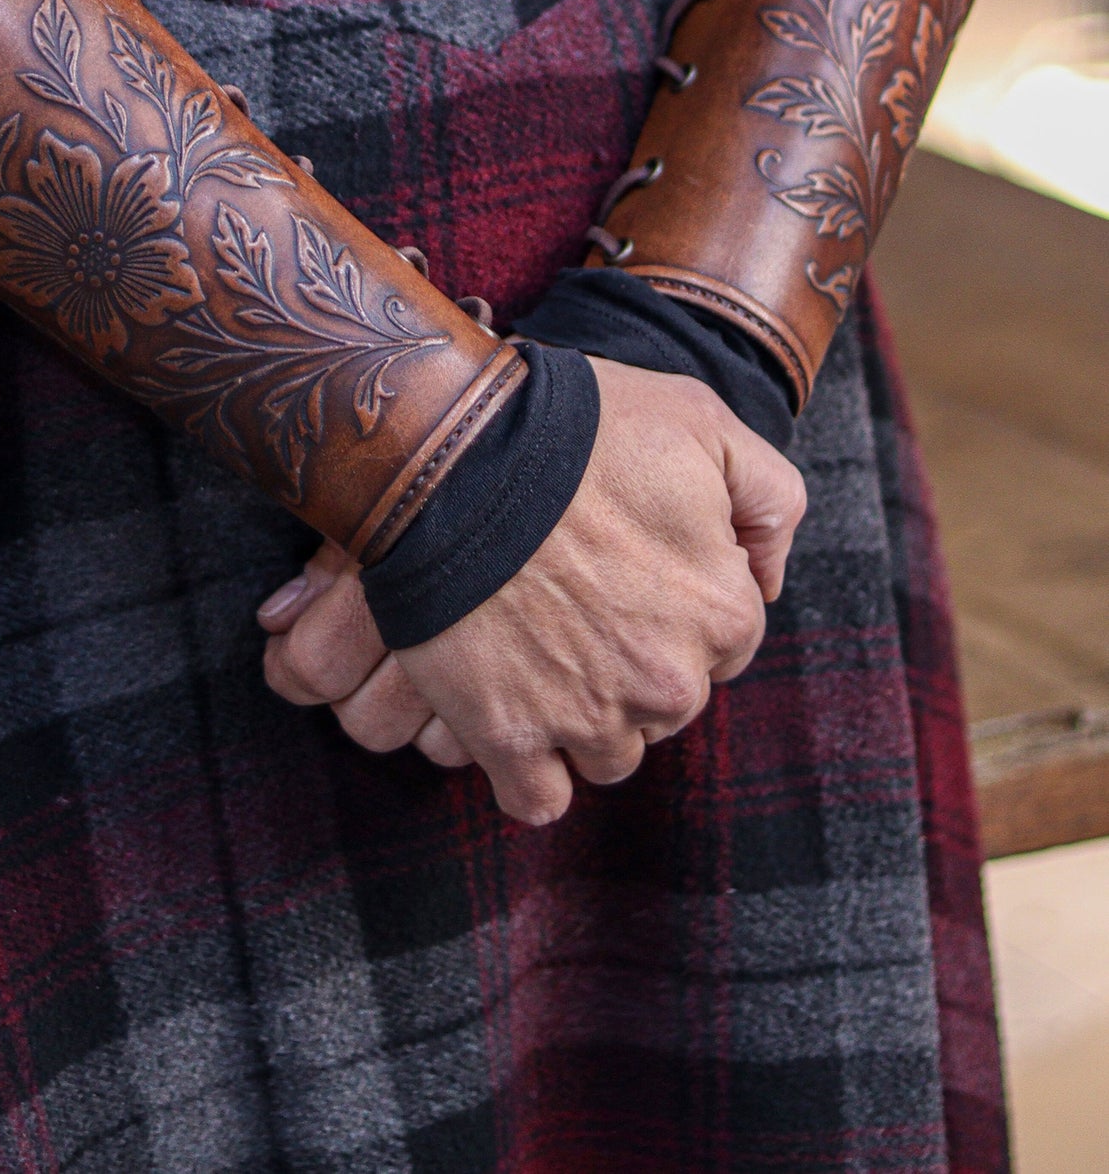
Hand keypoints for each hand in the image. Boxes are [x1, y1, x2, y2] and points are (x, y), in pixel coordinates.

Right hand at [258, 360, 806, 823]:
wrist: (451, 448)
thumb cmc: (577, 426)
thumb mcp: (704, 421)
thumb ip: (768, 497)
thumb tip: (767, 576)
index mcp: (724, 611)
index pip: (725, 642)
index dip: (677, 603)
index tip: (628, 571)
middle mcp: (669, 681)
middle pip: (668, 702)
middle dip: (632, 661)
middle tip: (577, 601)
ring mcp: (589, 717)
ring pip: (610, 752)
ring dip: (583, 714)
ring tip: (536, 645)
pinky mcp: (509, 737)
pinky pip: (538, 798)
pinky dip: (528, 771)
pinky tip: (511, 716)